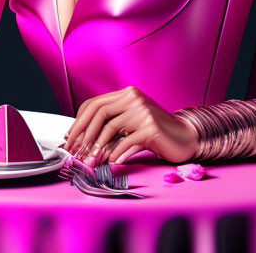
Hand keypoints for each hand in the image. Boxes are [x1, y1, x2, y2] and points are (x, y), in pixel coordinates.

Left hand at [62, 86, 198, 165]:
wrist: (185, 137)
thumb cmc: (155, 133)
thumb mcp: (130, 125)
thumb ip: (111, 128)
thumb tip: (82, 143)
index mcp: (126, 94)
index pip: (94, 103)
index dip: (78, 121)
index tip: (70, 138)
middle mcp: (133, 97)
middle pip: (98, 111)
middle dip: (82, 133)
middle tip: (74, 152)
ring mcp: (143, 110)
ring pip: (110, 126)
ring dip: (97, 147)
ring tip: (90, 161)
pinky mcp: (151, 126)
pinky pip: (127, 140)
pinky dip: (117, 152)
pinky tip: (112, 162)